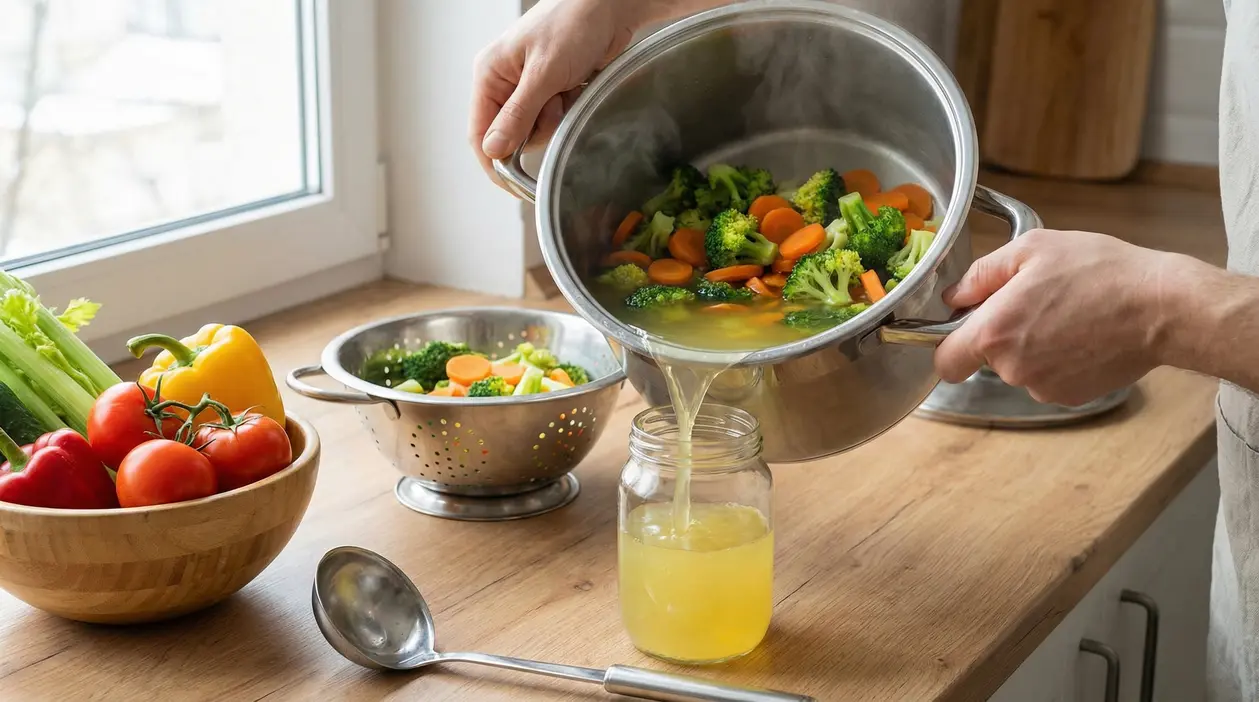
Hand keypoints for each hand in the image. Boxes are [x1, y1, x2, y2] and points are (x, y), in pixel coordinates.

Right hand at [470, 0, 637, 188]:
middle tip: (556, 100)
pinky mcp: (552, 89)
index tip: (514, 187)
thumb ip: (518, 115)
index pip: (480, 134)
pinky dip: (570, 108)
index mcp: (490, 75)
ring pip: (538, 130)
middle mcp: (505, 83)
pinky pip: (557, 117)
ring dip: (558, 116)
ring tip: (570, 86)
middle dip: (539, 127)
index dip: (495, 164)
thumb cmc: (573, 22)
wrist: (611, 6)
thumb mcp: (544, 73)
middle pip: (513, 135)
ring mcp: (529, 87)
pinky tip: (578, 84)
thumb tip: (494, 150)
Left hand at [933, 229, 1179, 405]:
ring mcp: (1042, 386)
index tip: (962, 329)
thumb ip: (981, 274)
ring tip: (1066, 314)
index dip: (948, 346)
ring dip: (1032, 345)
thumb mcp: (1032, 249)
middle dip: (1001, 334)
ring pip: (1018, 368)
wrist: (1162, 307)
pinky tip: (1082, 334)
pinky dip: (1057, 360)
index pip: (945, 362)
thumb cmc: (1101, 272)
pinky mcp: (1069, 396)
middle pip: (986, 359)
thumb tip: (954, 296)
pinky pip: (1047, 378)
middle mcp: (1013, 368)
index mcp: (995, 332)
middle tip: (1035, 302)